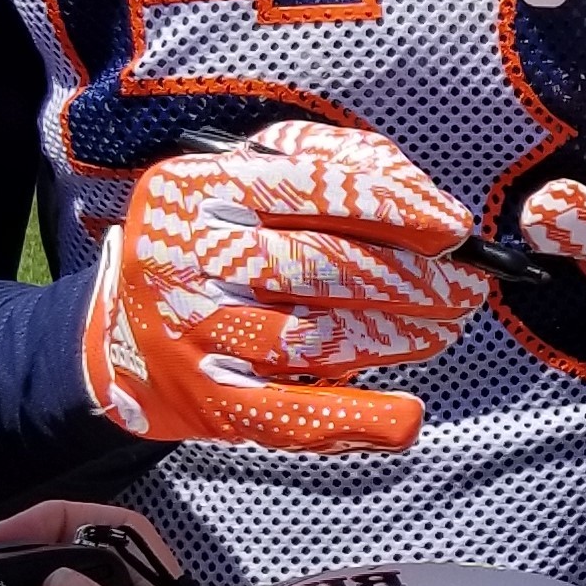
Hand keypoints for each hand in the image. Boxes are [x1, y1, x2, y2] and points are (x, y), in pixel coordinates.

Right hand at [80, 119, 486, 453]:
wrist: (118, 333)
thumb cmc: (212, 241)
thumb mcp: (248, 178)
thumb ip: (333, 165)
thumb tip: (427, 201)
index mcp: (196, 187)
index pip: (307, 186)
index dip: (391, 206)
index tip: (453, 228)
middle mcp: (183, 257)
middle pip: (317, 266)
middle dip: (409, 280)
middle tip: (467, 290)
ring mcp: (190, 335)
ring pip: (312, 340)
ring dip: (395, 338)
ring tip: (442, 330)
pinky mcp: (204, 402)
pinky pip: (287, 416)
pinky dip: (355, 420)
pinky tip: (406, 418)